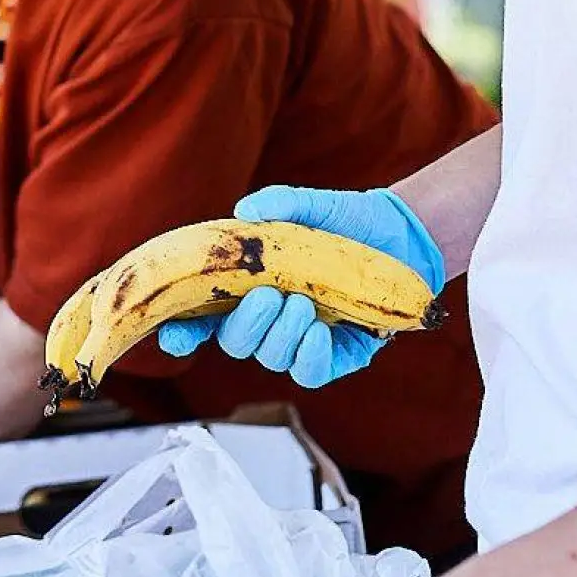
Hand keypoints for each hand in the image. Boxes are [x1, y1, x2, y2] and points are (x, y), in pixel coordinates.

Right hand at [157, 187, 443, 388]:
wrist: (404, 239)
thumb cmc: (349, 222)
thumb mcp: (313, 206)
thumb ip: (280, 203)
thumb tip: (246, 212)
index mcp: (248, 285)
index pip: (202, 317)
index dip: (182, 332)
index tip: (172, 334)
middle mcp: (269, 318)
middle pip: (234, 341)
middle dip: (246, 325)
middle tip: (270, 296)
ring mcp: (301, 339)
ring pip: (270, 358)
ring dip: (281, 334)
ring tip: (303, 303)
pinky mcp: (337, 356)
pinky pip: (310, 373)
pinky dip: (310, 355)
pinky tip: (322, 330)